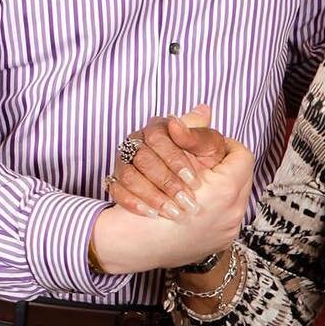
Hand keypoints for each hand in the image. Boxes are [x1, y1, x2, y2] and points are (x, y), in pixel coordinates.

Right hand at [93, 140, 254, 274]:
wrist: (128, 246)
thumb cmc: (142, 198)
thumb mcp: (165, 158)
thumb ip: (190, 135)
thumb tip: (204, 111)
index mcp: (224, 191)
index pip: (240, 155)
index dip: (222, 145)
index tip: (204, 147)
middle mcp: (230, 214)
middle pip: (239, 175)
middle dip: (221, 167)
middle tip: (203, 166)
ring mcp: (225, 231)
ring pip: (234, 198)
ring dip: (216, 188)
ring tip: (198, 188)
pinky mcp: (216, 244)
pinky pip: (225, 219)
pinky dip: (211, 209)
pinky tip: (196, 206)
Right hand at [107, 104, 233, 218]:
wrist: (189, 188)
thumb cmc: (202, 162)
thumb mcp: (209, 148)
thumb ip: (202, 134)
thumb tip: (203, 110)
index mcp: (159, 128)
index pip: (158, 138)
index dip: (176, 159)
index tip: (194, 180)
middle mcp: (137, 142)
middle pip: (143, 158)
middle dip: (167, 181)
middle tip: (187, 201)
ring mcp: (123, 161)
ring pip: (129, 175)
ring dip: (152, 195)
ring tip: (173, 212)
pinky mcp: (116, 180)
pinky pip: (116, 190)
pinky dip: (133, 203)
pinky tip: (152, 215)